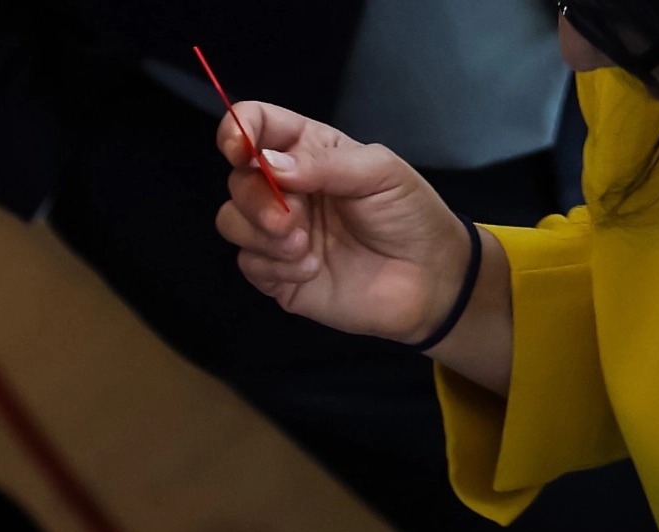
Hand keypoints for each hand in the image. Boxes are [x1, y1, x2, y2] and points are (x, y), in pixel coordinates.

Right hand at [212, 105, 506, 377]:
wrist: (427, 279)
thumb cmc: (409, 215)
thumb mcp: (379, 173)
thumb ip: (323, 163)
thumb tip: (266, 162)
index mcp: (309, 150)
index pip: (258, 124)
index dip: (238, 128)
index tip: (239, 148)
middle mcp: (286, 187)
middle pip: (238, 179)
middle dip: (255, 199)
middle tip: (290, 222)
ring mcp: (278, 232)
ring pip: (231, 221)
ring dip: (261, 235)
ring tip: (304, 249)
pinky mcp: (275, 273)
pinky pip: (248, 263)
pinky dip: (274, 267)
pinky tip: (311, 271)